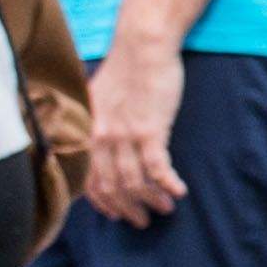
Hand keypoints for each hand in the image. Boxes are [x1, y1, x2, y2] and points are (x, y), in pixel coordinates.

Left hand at [81, 35, 186, 225]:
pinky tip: (180, 192)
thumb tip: (98, 148)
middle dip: (128, 209)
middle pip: (111, 187)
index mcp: (86, 132)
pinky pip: (158, 168)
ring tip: (165, 208)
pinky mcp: (149, 130)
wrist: (142, 47)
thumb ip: (95, 127)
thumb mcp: (97, 100)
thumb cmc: (124, 70)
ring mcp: (123, 135)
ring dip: (151, 200)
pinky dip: (169, 184)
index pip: (88, 180)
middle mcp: (100, 137)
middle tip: (143, 220)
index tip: (117, 214)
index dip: (103, 203)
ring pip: (134, 182)